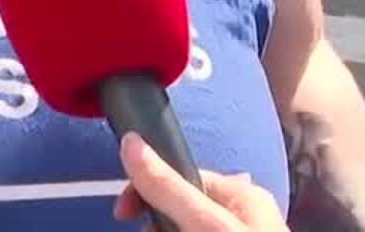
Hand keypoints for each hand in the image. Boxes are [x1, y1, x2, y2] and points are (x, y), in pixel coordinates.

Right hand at [114, 134, 286, 230]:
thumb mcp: (208, 225)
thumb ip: (170, 190)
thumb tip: (130, 141)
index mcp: (242, 197)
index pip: (184, 178)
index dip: (149, 191)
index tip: (122, 215)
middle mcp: (240, 221)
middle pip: (180, 213)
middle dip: (160, 228)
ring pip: (184, 231)